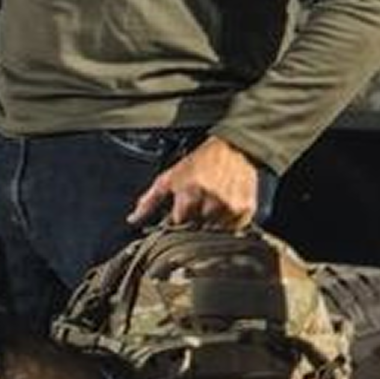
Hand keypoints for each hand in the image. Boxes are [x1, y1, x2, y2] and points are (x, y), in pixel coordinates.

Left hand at [127, 135, 258, 228]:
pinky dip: (229, 222)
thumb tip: (133, 219)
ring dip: (212, 221)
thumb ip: (150, 200)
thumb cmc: (199, 162)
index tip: (182, 209)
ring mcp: (230, 207)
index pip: (179, 223)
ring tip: (213, 202)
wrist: (233, 148)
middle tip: (200, 202)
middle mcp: (210, 201)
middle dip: (196, 219)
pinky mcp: (245, 209)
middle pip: (197, 228)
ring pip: (215, 230)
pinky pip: (234, 228)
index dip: (179, 217)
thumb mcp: (170, 177)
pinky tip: (225, 206)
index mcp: (189, 193)